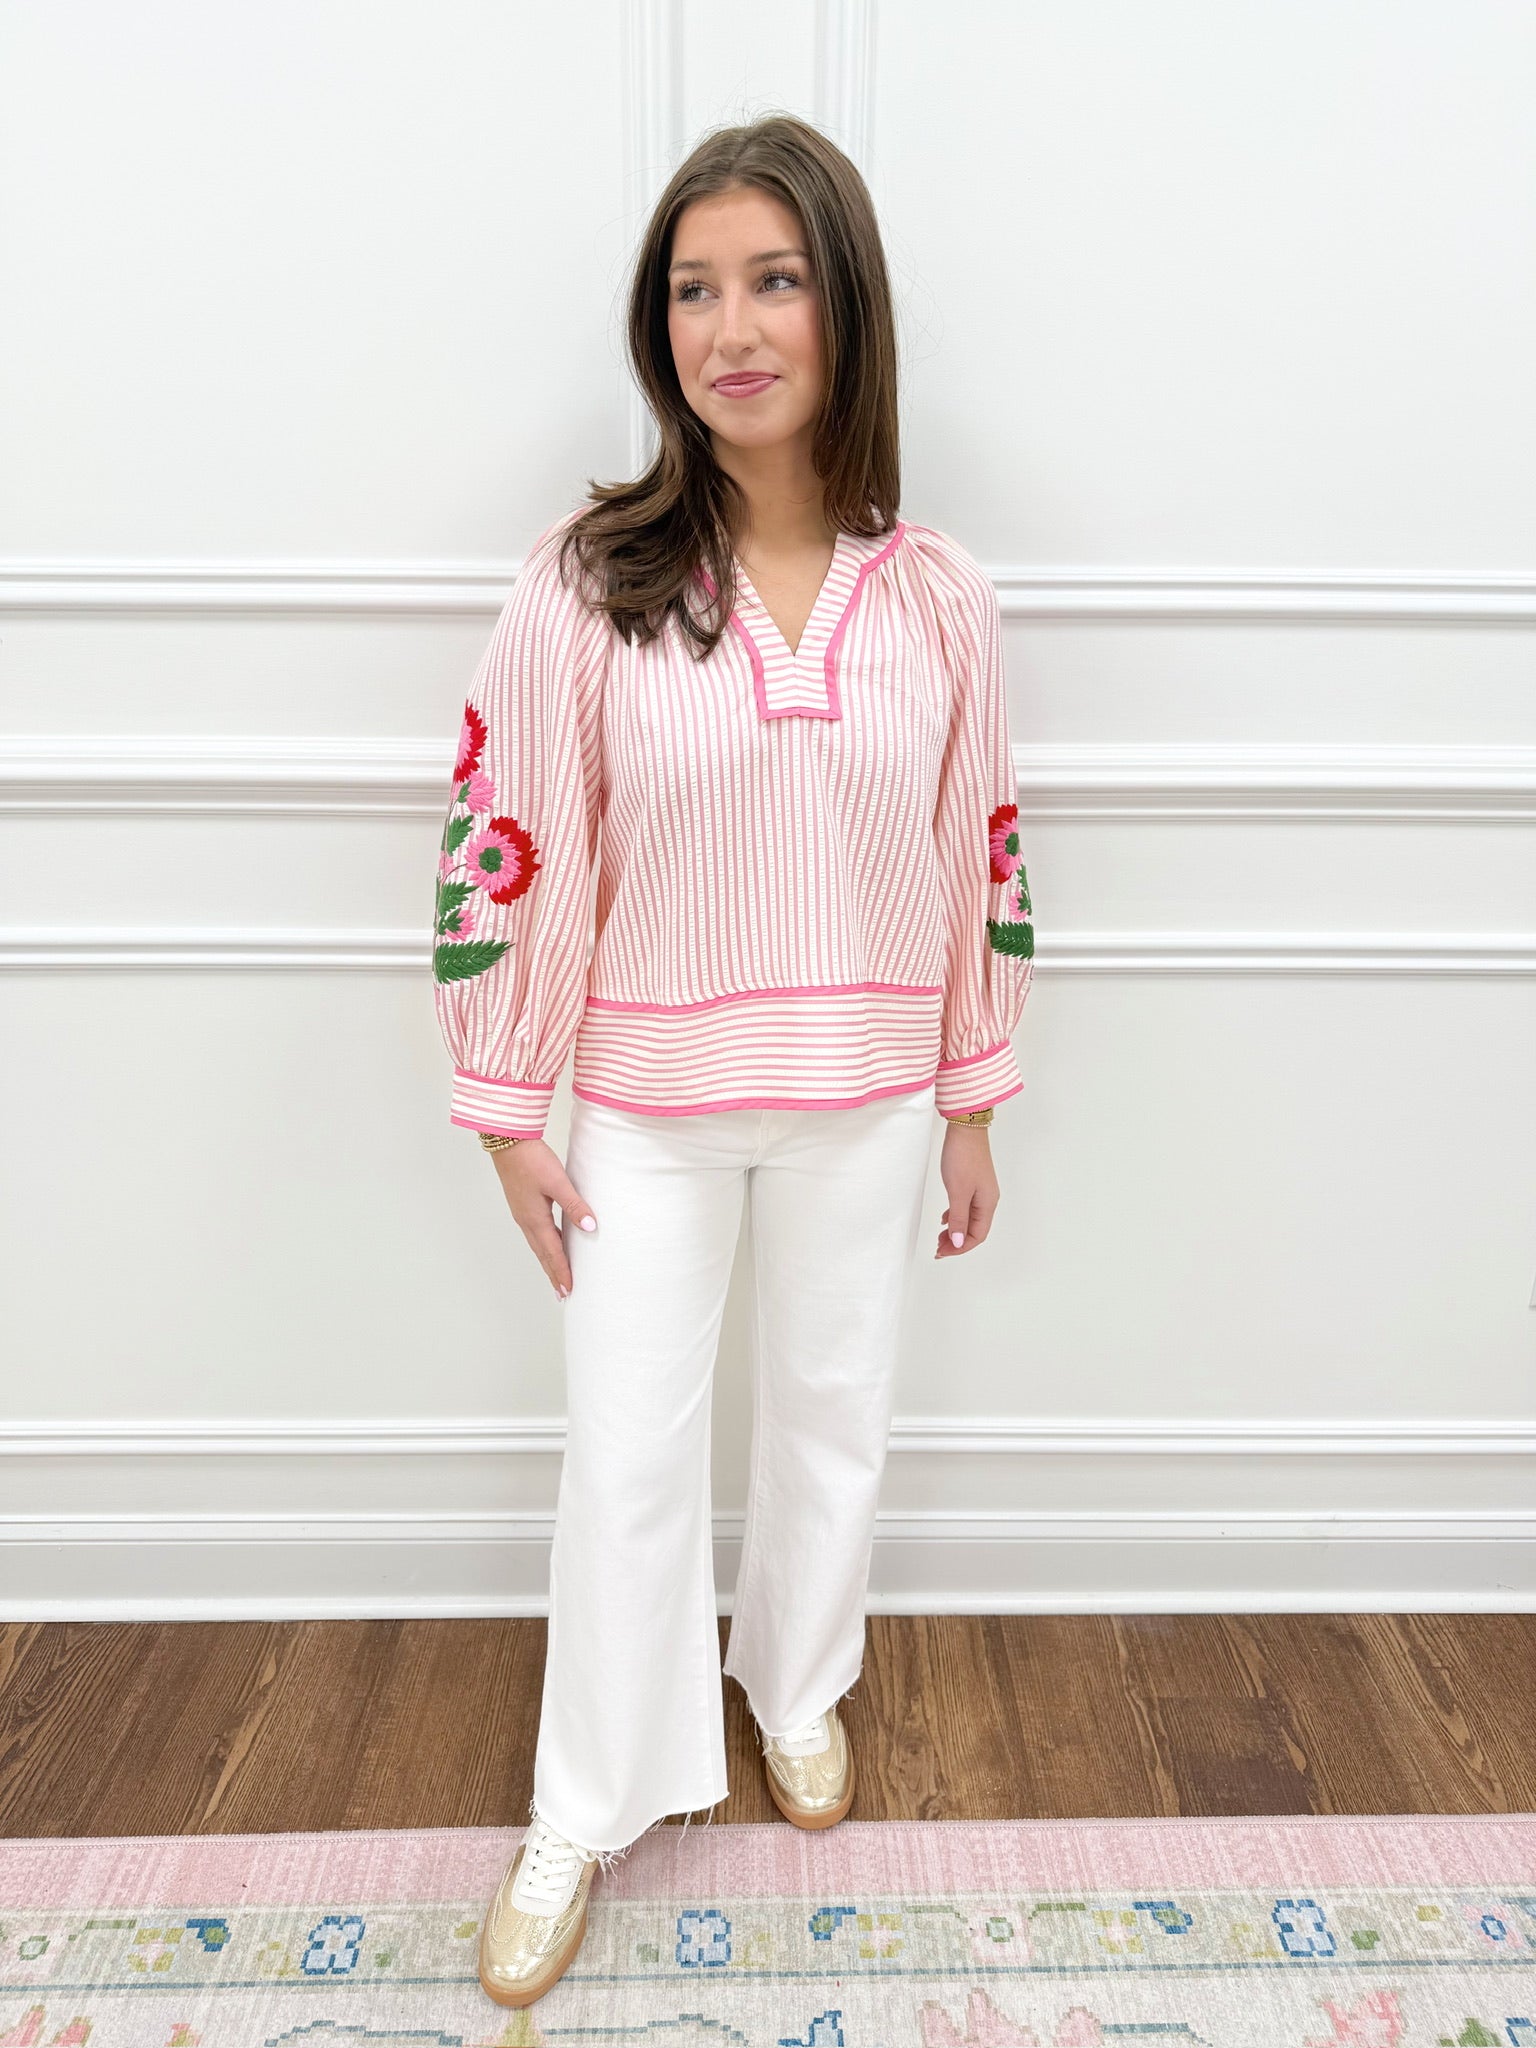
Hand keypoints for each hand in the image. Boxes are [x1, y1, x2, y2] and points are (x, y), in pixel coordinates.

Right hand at [488, 1139, 596, 1297]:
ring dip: (548, 1261)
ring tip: (556, 1276)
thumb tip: (590, 1227)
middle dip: (553, 1274)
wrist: (508, 1142)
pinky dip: (544, 1246)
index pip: (552, 1252)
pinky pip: (535, 1233)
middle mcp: (526, 1221)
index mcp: (535, 1219)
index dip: (561, 1272)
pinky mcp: (522, 1205)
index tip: (568, 1290)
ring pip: (538, 1245)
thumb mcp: (557, 1182)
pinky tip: (550, 1244)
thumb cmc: (531, 1160)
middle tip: (563, 1293)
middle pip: (542, 1254)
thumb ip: (574, 1204)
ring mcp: (522, 1213)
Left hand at [934, 1122, 998, 1257]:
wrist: (965, 1129)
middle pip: (974, 1229)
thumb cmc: (963, 1157)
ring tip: (939, 1236)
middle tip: (938, 1247)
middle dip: (956, 1241)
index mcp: (987, 1203)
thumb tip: (958, 1242)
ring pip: (969, 1219)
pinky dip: (955, 1216)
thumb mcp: (958, 1192)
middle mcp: (987, 1199)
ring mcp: (981, 1190)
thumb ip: (958, 1218)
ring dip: (955, 1230)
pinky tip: (945, 1219)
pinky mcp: (973, 1182)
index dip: (960, 1247)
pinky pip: (966, 1207)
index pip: (977, 1235)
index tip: (942, 1251)